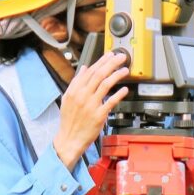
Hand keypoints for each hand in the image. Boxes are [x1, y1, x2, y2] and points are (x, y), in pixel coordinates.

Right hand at [53, 52, 128, 168]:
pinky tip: (124, 89)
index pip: (90, 71)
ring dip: (117, 75)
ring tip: (125, 70)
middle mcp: (82, 95)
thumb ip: (76, 82)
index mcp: (74, 90)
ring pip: (106, 85)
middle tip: (121, 57)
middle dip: (111, 63)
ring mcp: (91, 105)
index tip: (110, 55)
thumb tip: (84, 68)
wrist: (69, 139)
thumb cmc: (69, 120)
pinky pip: (111, 102)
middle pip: (99, 74)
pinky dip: (119, 94)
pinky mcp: (99, 115)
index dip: (102, 61)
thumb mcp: (68, 98)